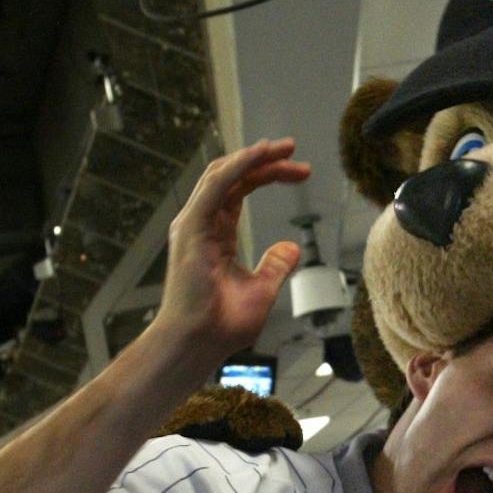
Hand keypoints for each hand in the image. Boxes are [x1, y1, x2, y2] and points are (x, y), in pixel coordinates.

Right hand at [153, 138, 310, 363]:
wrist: (196, 345)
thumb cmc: (221, 326)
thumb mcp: (261, 290)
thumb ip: (274, 266)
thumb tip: (290, 248)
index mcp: (214, 233)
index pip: (240, 189)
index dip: (268, 174)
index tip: (301, 172)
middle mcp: (200, 223)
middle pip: (232, 176)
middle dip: (264, 160)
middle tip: (295, 152)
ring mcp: (193, 224)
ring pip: (222, 173)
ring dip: (254, 156)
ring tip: (283, 147)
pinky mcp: (191, 228)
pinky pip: (216, 186)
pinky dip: (239, 166)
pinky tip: (261, 155)